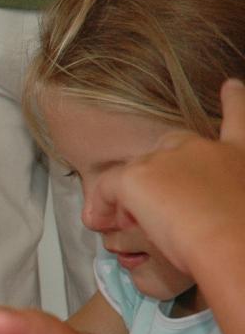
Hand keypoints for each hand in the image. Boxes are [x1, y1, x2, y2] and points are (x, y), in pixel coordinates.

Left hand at [97, 79, 244, 276]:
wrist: (237, 248)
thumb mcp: (241, 206)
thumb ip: (224, 199)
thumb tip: (197, 215)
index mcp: (239, 156)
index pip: (237, 120)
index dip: (233, 102)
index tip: (230, 86)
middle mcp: (202, 149)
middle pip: (168, 149)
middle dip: (160, 173)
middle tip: (165, 207)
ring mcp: (168, 159)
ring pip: (137, 174)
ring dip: (135, 201)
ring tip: (144, 229)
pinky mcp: (140, 177)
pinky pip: (108, 189)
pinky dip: (103, 207)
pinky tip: (103, 222)